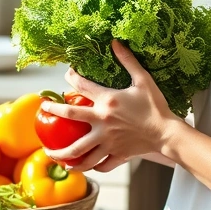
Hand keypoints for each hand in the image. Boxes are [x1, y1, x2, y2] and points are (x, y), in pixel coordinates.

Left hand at [40, 40, 180, 172]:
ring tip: (52, 156)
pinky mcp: (115, 155)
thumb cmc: (156, 106)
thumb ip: (128, 61)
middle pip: (70, 118)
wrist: (167, 133)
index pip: (82, 86)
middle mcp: (102, 122)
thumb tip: (115, 42)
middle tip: (43, 110)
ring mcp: (107, 141)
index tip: (66, 75)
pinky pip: (99, 164)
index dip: (72, 78)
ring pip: (79, 151)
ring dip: (63, 154)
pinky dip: (91, 167)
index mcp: (107, 102)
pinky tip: (84, 166)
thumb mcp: (143, 80)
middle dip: (53, 112)